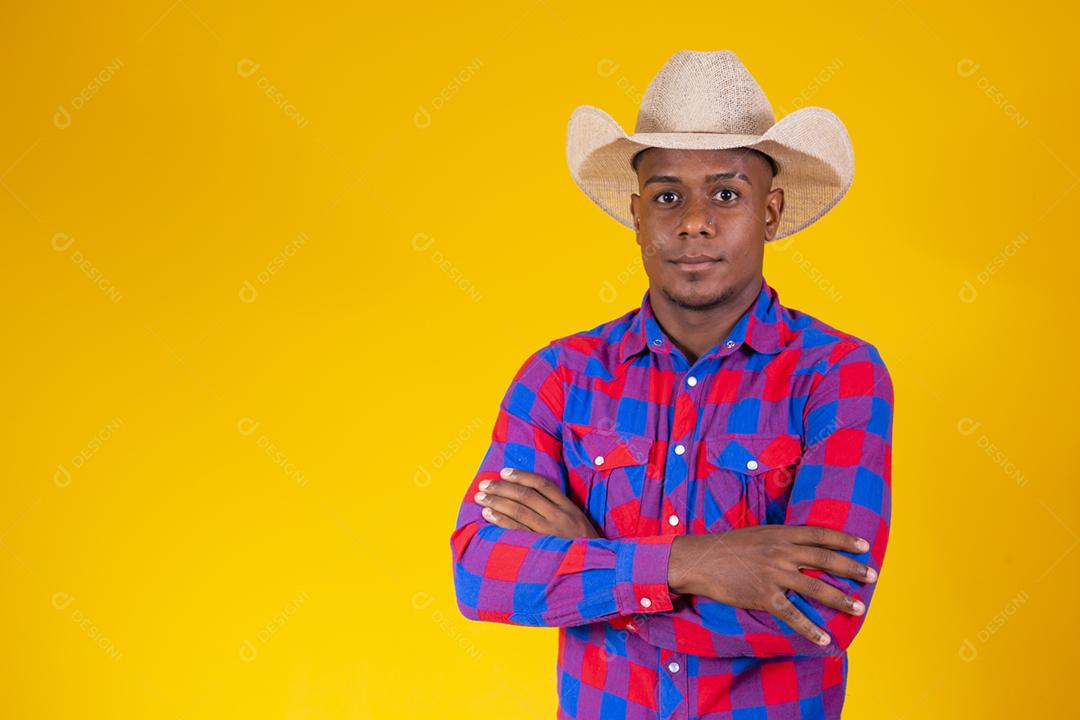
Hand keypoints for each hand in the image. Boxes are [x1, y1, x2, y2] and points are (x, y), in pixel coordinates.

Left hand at [473, 467, 600, 538]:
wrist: (597, 572)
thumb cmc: (583, 547)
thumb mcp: (578, 523)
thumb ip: (558, 510)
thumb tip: (529, 498)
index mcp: (569, 508)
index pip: (543, 484)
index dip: (521, 476)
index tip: (504, 472)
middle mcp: (559, 517)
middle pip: (526, 495)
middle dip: (502, 487)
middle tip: (484, 484)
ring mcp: (550, 532)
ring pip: (519, 511)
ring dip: (496, 502)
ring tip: (480, 497)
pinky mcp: (541, 548)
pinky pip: (517, 531)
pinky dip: (500, 521)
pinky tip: (488, 515)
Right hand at [669, 525, 877, 646]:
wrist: (700, 560)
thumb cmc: (728, 546)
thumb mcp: (758, 533)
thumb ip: (781, 538)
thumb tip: (803, 545)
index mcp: (780, 534)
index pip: (820, 535)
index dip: (844, 540)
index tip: (864, 546)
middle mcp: (781, 552)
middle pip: (825, 560)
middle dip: (852, 568)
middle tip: (872, 576)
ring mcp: (774, 575)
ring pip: (815, 588)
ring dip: (840, 598)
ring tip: (858, 607)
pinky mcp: (764, 596)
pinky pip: (793, 615)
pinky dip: (811, 629)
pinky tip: (825, 639)